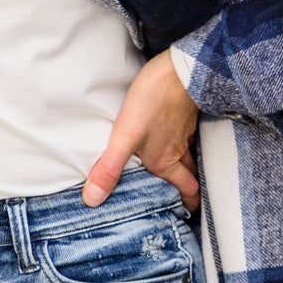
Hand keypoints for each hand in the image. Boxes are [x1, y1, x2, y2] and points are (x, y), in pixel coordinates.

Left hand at [83, 49, 199, 210]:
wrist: (180, 68)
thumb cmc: (154, 102)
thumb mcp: (125, 137)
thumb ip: (109, 168)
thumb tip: (93, 200)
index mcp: (165, 162)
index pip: (186, 191)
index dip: (187, 204)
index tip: (183, 213)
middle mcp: (178, 151)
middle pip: (190, 177)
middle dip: (186, 189)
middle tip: (178, 197)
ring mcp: (184, 132)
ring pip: (189, 156)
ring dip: (184, 167)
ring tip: (172, 172)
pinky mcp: (185, 114)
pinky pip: (186, 137)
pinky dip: (181, 143)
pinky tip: (169, 137)